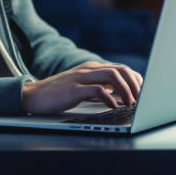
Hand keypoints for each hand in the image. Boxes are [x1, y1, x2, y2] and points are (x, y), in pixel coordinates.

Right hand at [21, 62, 142, 114]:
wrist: (33, 96)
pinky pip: (97, 90)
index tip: (142, 92)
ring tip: (130, 103)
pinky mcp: (73, 89)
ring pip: (112, 76)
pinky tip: (114, 106)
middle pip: (120, 70)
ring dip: (126, 90)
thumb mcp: (82, 87)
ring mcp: (81, 77)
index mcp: (92, 68)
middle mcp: (88, 69)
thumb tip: (119, 94)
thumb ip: (99, 87)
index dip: (135, 80)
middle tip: (140, 100)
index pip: (121, 68)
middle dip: (134, 85)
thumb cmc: (58, 94)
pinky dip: (109, 98)